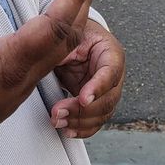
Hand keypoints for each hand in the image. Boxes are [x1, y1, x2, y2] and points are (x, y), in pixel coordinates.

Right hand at [0, 0, 98, 151]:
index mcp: (5, 66)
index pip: (50, 30)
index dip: (70, 1)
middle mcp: (21, 78)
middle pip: (64, 41)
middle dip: (80, 7)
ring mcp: (20, 88)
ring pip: (59, 54)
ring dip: (72, 24)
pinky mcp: (14, 93)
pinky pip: (48, 64)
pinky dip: (60, 41)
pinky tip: (58, 30)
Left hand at [50, 20, 125, 139]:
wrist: (74, 39)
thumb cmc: (75, 34)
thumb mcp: (70, 34)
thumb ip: (65, 46)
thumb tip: (50, 56)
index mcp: (111, 53)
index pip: (111, 72)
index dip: (98, 87)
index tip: (83, 99)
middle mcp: (114, 74)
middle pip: (108, 99)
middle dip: (84, 110)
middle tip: (60, 111)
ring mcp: (107, 91)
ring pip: (103, 113)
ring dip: (80, 122)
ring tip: (58, 120)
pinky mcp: (98, 102)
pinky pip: (96, 120)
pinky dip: (83, 129)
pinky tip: (69, 130)